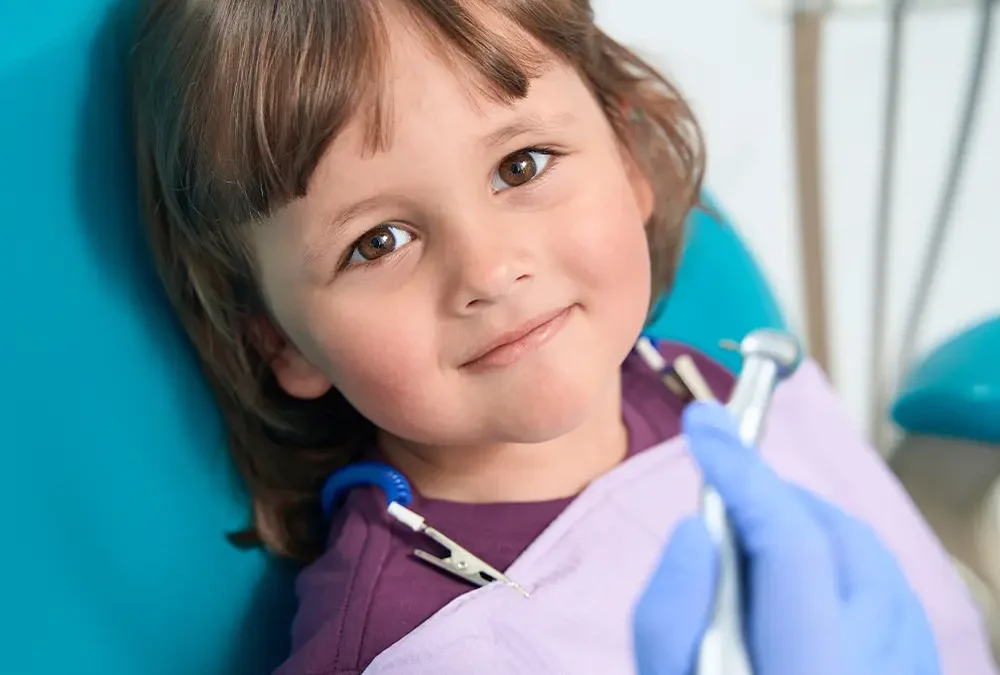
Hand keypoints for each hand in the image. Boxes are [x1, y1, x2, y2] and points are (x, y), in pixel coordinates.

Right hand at [633, 401, 939, 674]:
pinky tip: (797, 584)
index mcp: (813, 669)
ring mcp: (906, 669)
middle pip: (841, 542)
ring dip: (807, 526)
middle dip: (776, 497)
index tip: (704, 423)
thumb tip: (701, 526)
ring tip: (752, 537)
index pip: (792, 541)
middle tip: (721, 488)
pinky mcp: (915, 673)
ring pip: (870, 559)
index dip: (744, 470)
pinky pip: (883, 591)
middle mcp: (878, 665)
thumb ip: (671, 610)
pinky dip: (836, 562)